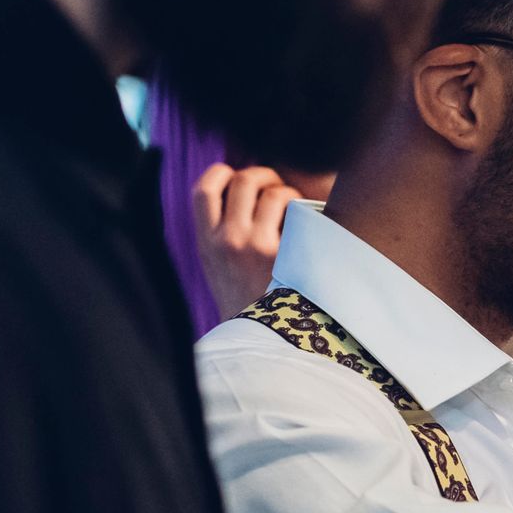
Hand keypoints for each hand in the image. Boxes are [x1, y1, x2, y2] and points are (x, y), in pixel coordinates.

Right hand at [192, 163, 295, 320]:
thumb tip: (236, 191)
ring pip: (272, 192)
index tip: (234, 176)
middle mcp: (226, 240)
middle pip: (242, 180)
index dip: (221, 173)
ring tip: (294, 207)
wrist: (264, 339)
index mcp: (205, 243)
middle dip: (262, 175)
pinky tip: (309, 222)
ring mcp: (256, 246)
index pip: (203, 189)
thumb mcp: (216, 267)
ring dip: (287, 191)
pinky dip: (304, 209)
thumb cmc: (245, 300)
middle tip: (274, 185)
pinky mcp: (285, 254)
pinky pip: (296, 212)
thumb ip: (219, 233)